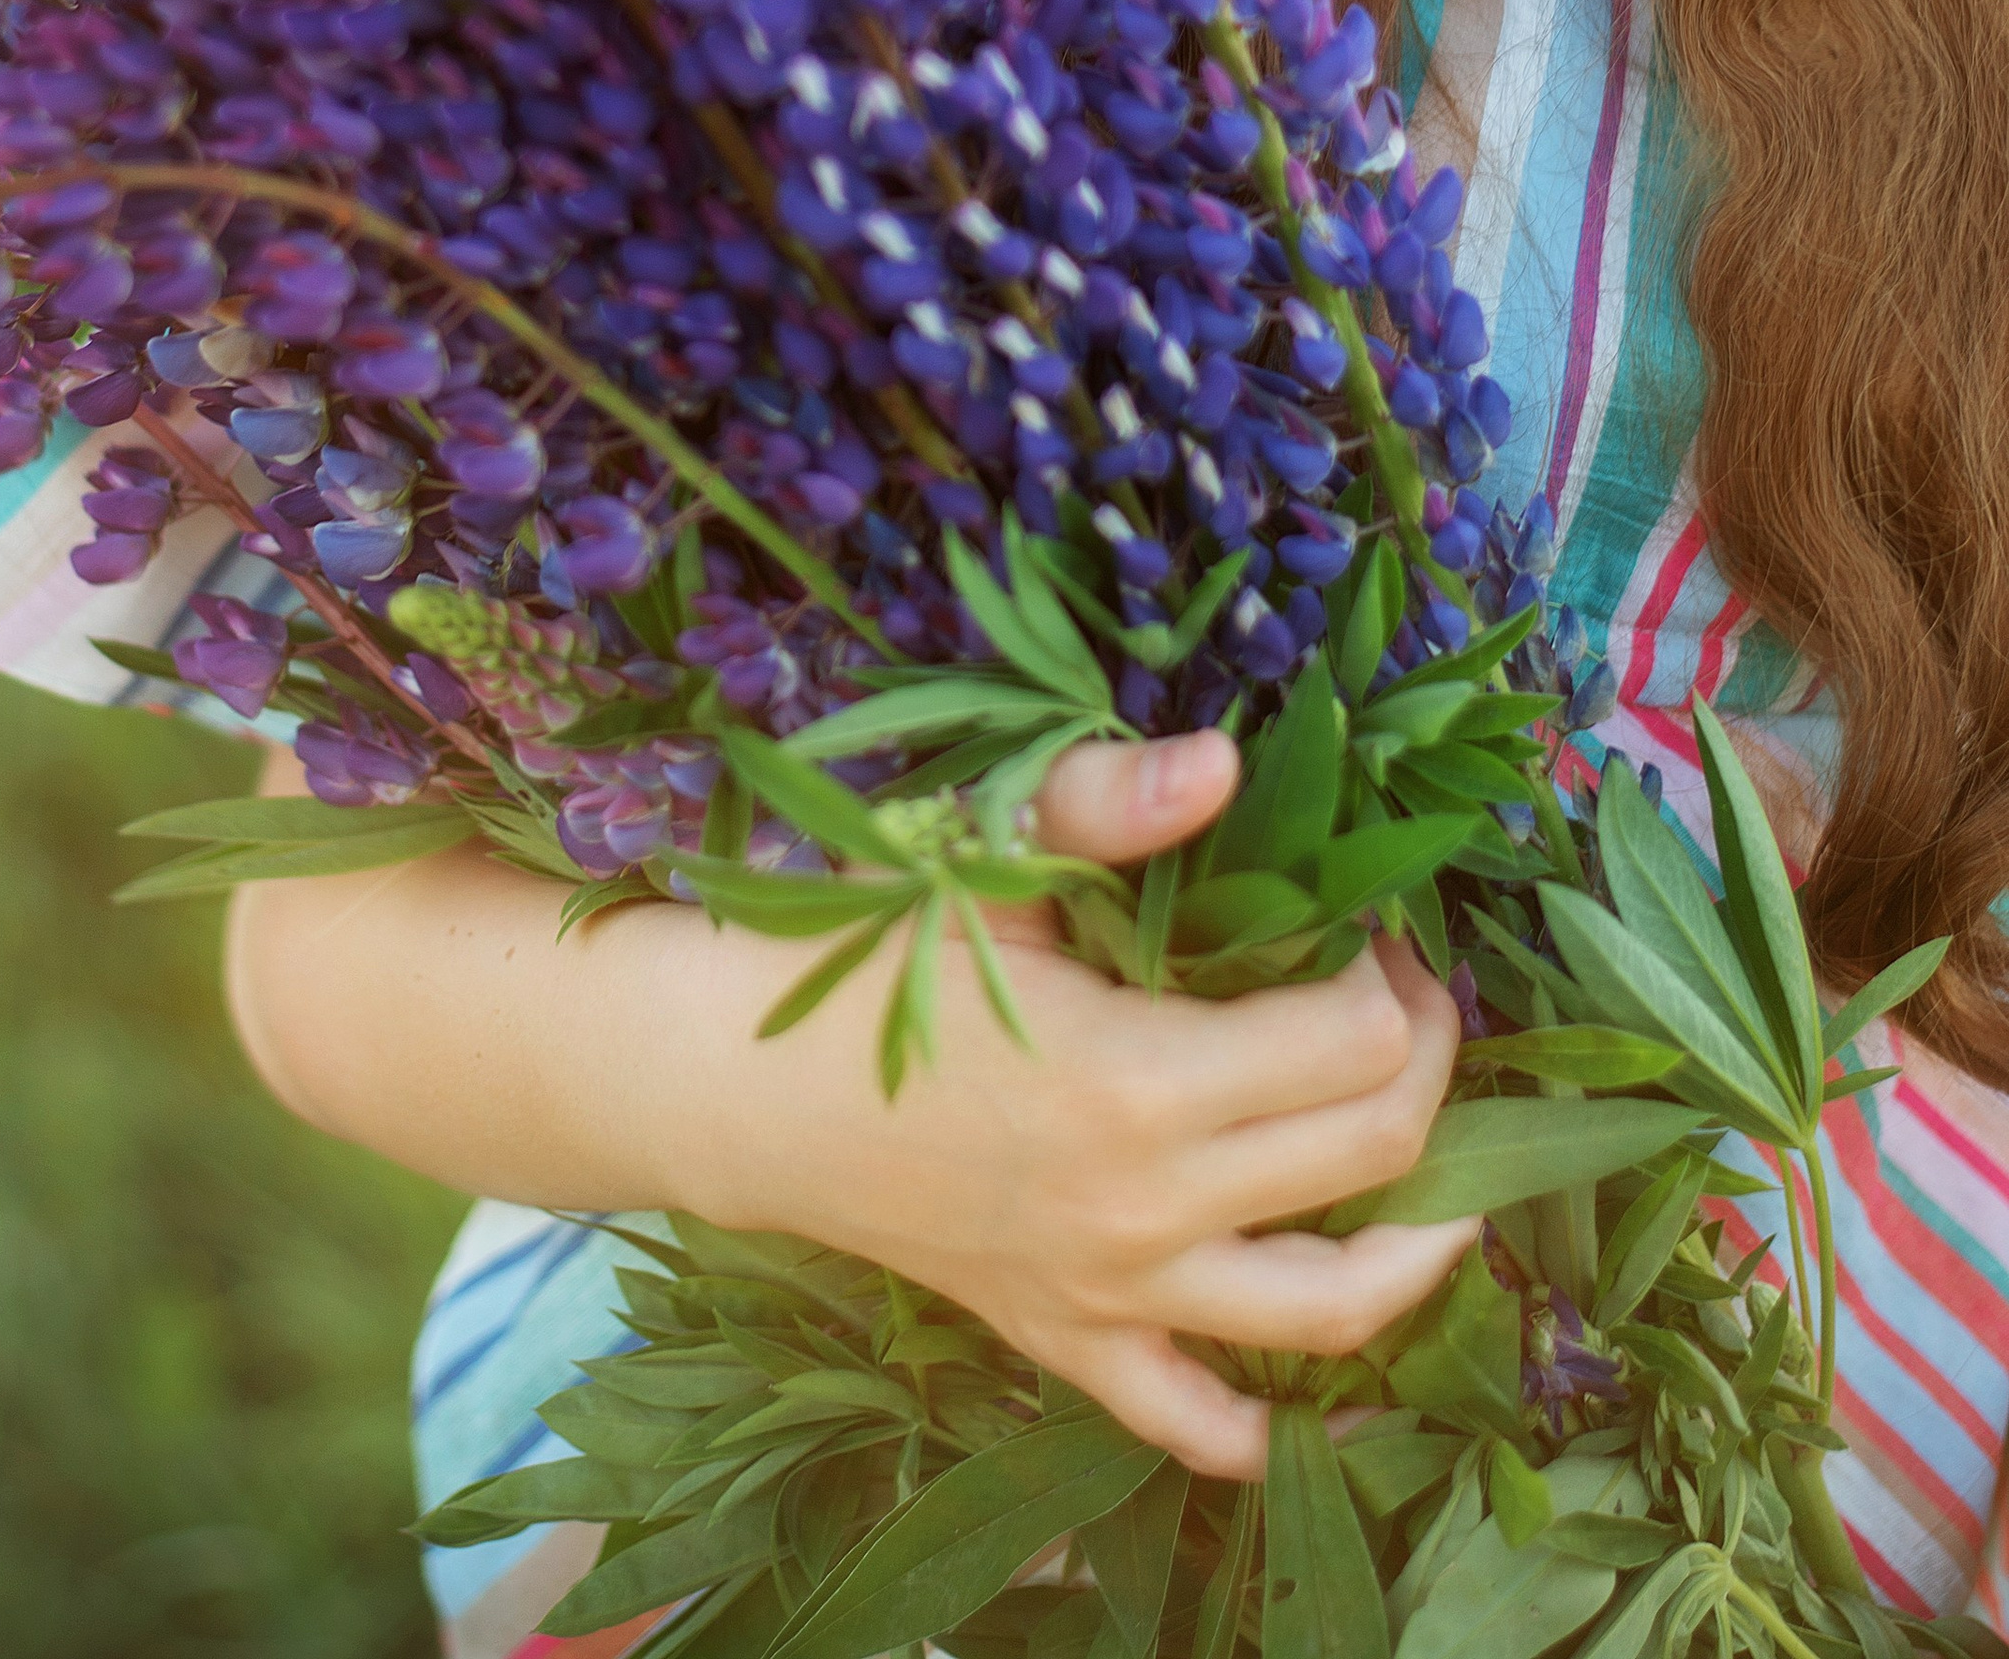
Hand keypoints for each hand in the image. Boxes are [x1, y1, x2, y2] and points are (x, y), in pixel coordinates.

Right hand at [671, 730, 1475, 1476]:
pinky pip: (1187, 1417)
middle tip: (1403, 1004)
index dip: (1392, 979)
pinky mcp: (1064, 1338)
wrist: (740, 1081)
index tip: (1372, 926)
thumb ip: (1108, 806)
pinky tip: (1307, 1405)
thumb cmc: (869, 949)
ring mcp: (1112, 1291)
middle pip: (1370, 1158)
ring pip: (1326, 1312)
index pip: (1355, 1047)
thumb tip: (1226, 765)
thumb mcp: (984, 854)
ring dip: (1415, 1257)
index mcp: (1141, 1078)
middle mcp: (1148, 1206)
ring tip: (1451, 1194)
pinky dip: (1258, 1428)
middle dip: (1423, 1070)